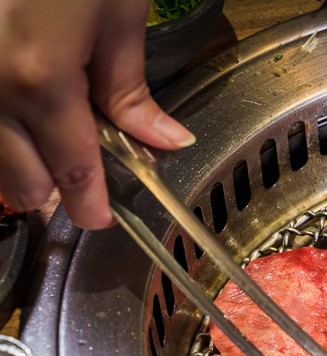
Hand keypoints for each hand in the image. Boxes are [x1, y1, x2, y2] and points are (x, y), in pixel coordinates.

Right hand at [0, 0, 195, 229]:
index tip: (99, 218)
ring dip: (16, 163)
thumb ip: (129, 90)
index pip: (71, 171)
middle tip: (80, 174)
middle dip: (51, 188)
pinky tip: (17, 111)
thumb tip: (164, 143)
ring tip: (47, 141)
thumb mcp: (116, 15)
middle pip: (16, 183)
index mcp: (39, 81)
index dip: (89, 203)